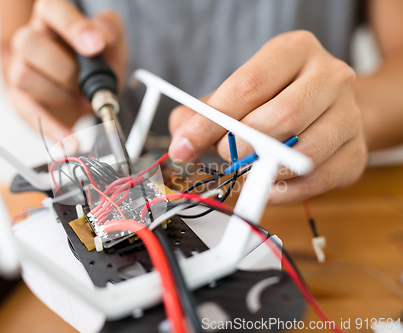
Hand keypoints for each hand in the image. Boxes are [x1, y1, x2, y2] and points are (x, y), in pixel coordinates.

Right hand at [6, 0, 126, 141]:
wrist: (87, 90)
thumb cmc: (95, 61)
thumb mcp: (112, 41)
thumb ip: (109, 29)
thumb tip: (101, 34)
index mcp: (53, 17)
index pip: (52, 10)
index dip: (73, 27)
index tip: (96, 45)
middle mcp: (31, 38)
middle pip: (29, 44)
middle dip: (66, 70)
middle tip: (87, 83)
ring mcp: (20, 67)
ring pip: (24, 75)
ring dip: (60, 94)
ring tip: (81, 99)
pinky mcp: (20, 98)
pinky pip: (27, 112)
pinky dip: (51, 128)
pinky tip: (70, 138)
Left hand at [169, 30, 366, 203]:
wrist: (328, 108)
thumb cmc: (275, 98)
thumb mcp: (237, 94)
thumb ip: (202, 112)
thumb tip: (180, 140)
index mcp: (294, 51)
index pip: (248, 86)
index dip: (210, 122)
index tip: (183, 147)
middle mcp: (330, 76)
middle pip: (281, 118)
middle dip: (241, 146)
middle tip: (225, 155)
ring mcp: (349, 115)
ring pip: (304, 154)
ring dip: (264, 171)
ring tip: (246, 170)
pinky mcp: (356, 152)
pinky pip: (316, 181)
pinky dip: (283, 191)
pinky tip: (267, 185)